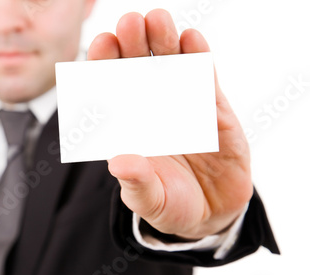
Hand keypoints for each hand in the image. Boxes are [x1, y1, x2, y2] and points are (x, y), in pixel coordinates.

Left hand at [87, 9, 252, 239]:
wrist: (211, 212)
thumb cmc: (171, 205)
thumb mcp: (150, 200)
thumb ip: (136, 183)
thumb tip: (119, 163)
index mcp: (127, 127)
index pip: (110, 89)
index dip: (104, 64)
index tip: (103, 43)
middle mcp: (150, 109)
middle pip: (137, 68)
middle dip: (132, 43)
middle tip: (130, 23)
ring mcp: (181, 104)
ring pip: (169, 64)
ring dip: (163, 41)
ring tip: (158, 20)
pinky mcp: (211, 108)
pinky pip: (203, 77)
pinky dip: (198, 57)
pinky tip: (191, 39)